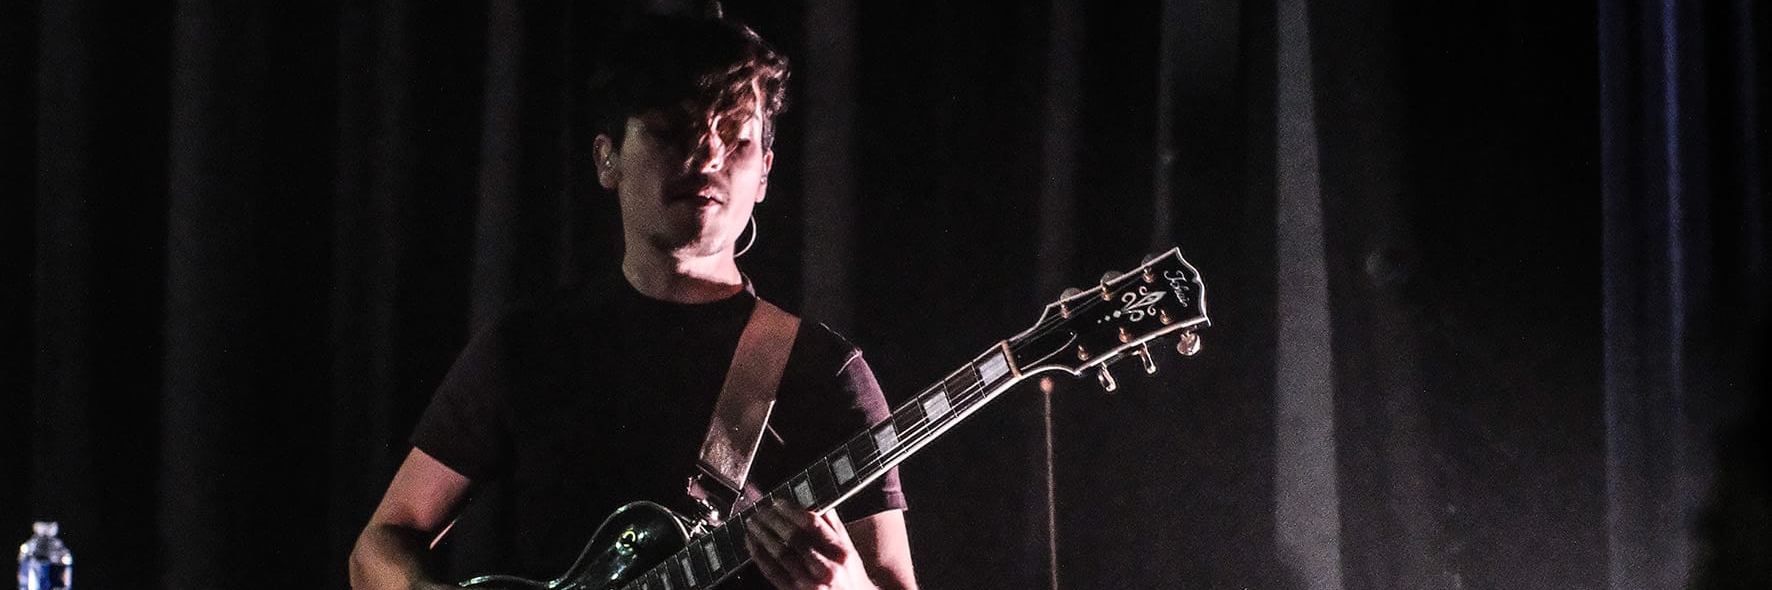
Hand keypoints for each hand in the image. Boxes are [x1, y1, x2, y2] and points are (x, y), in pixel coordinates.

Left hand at [744, 499, 876, 589]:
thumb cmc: (849, 579)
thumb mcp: (850, 553)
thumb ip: (835, 528)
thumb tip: (821, 503)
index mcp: (841, 553)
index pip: (813, 525)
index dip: (792, 511)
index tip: (778, 502)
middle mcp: (826, 569)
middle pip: (795, 538)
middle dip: (774, 521)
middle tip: (761, 510)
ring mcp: (809, 584)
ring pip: (781, 554)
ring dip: (763, 535)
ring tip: (753, 523)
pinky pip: (771, 571)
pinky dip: (759, 554)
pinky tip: (752, 543)